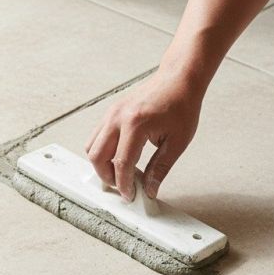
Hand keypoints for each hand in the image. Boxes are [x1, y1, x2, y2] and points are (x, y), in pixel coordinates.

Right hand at [85, 68, 202, 200]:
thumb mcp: (177, 142)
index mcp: (136, 125)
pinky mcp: (111, 112)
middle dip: (107, 177)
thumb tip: (150, 189)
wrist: (178, 79)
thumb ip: (160, 168)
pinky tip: (120, 158)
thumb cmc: (181, 105)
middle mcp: (118, 117)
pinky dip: (103, 151)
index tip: (130, 195)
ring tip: (120, 173)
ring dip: (102, 164)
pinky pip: (97, 136)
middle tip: (122, 186)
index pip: (121, 164)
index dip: (124, 184)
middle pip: (97, 156)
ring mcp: (111, 113)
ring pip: (92, 146)